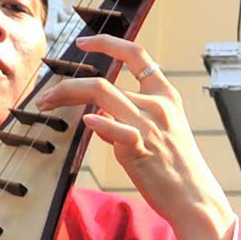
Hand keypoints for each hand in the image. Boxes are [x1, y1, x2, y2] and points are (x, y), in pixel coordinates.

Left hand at [31, 36, 235, 239]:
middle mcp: (157, 104)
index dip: (107, 43)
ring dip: (65, 96)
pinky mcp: (139, 147)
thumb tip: (99, 115)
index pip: (136, 54)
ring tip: (46, 105)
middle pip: (103, 80)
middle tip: (46, 95)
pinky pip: (115, 127)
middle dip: (66, 85)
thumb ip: (131, 117)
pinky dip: (98, 121)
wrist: (195, 197)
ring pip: (100, 94)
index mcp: (166, 95)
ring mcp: (148, 125)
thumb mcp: (162, 132)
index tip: (83, 42)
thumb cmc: (177, 168)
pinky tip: (85, 121)